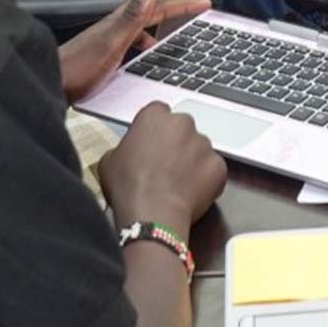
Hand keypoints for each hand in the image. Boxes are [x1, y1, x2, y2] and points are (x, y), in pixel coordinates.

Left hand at [57, 0, 211, 101]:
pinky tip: (149, 56)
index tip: (203, 2)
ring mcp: (112, 38)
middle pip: (153, 10)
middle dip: (177, 8)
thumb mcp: (112, 41)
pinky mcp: (107, 52)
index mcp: (122, 20)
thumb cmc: (79, 68)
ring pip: (145, 27)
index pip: (159, 4)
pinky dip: (149, 44)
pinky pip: (136, 42)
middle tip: (197, 9)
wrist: (52, 84)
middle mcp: (117, 25)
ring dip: (164, 25)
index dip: (183, 2)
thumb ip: (132, 14)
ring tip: (180, 31)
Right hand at [99, 100, 227, 232]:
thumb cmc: (129, 188)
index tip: (150, 144)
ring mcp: (203, 143)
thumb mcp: (109, 161)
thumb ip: (123, 148)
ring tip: (176, 184)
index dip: (154, 130)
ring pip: (199, 149)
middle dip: (175, 144)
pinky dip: (205, 179)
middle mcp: (182, 123)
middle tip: (163, 166)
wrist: (152, 213)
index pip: (158, 113)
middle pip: (182, 129)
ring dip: (191, 161)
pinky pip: (213, 169)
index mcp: (154, 116)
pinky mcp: (218, 165)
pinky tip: (190, 193)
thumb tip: (126, 154)